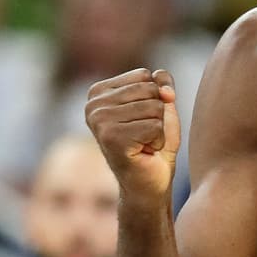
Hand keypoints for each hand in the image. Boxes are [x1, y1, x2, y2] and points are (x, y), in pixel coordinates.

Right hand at [85, 68, 181, 199]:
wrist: (150, 181)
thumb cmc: (154, 142)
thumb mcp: (161, 105)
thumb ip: (162, 84)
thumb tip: (163, 86)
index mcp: (98, 92)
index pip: (144, 75)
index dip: (156, 98)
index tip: (143, 119)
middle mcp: (93, 105)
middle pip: (149, 90)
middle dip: (158, 114)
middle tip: (145, 134)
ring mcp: (99, 122)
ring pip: (154, 108)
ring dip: (158, 129)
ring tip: (144, 143)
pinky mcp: (112, 138)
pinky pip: (155, 126)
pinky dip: (158, 141)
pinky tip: (144, 152)